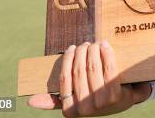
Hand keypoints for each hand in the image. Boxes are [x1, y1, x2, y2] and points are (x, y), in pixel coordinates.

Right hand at [28, 41, 151, 116]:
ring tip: (94, 44)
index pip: (64, 78)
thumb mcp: (74, 102)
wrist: (124, 101)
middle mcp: (85, 108)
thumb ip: (54, 101)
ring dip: (93, 51)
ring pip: (93, 69)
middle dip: (82, 53)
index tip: (72, 48)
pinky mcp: (116, 96)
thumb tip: (30, 101)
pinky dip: (106, 54)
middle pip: (79, 71)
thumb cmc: (95, 97)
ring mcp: (101, 103)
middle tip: (85, 44)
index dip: (67, 60)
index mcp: (70, 110)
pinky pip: (109, 70)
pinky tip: (105, 46)